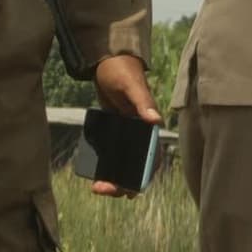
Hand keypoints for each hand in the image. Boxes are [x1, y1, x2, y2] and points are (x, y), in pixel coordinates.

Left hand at [88, 50, 162, 196]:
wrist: (107, 60)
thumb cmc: (122, 70)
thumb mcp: (131, 85)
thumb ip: (143, 101)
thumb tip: (155, 121)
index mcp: (149, 126)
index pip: (151, 159)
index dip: (142, 177)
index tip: (128, 191)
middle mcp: (141, 132)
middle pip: (137, 166)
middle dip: (123, 182)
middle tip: (102, 189)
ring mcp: (128, 132)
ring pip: (125, 162)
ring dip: (115, 177)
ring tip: (98, 187)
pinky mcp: (116, 128)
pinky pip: (114, 152)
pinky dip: (107, 164)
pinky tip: (95, 172)